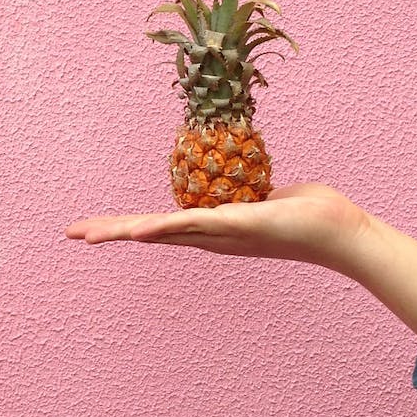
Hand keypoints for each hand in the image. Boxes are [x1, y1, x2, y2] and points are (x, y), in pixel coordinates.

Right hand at [67, 182, 416, 350]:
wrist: (345, 234)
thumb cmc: (315, 213)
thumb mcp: (273, 195)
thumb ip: (254, 189)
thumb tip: (253, 180)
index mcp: (214, 227)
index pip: (161, 225)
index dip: (126, 226)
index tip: (93, 227)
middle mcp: (212, 236)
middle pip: (150, 232)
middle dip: (109, 232)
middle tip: (72, 233)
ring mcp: (223, 234)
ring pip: (164, 231)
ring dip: (124, 232)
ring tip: (90, 234)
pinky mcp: (239, 227)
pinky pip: (195, 225)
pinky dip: (164, 229)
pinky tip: (139, 231)